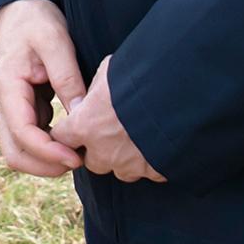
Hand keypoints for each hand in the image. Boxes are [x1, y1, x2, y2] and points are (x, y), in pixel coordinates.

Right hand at [0, 0, 86, 176]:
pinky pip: (30, 137)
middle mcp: (5, 101)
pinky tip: (72, 140)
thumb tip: (81, 114)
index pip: (21, 133)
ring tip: (77, 154)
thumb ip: (66, 77)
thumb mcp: (55, 40)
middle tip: (77, 161)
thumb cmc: (35, 20)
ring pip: (20, 149)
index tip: (75, 158)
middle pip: (14, 152)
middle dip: (43, 165)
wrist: (19, 8)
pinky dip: (48, 147)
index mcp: (8, 86)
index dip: (47, 152)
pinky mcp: (24, 107)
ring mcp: (12, 107)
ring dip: (45, 160)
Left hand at [51, 58, 166, 182]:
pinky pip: (148, 172)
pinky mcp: (155, 172)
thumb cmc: (141, 76)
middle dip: (98, 149)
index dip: (68, 131)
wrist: (182, 96)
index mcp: (86, 125)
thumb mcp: (110, 71)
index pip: (62, 137)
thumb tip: (96, 93)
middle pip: (91, 161)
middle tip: (111, 132)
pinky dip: (150, 161)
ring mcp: (130, 165)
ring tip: (138, 138)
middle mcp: (104, 151)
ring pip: (120, 170)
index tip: (76, 126)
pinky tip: (159, 143)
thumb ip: (97, 88)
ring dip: (124, 158)